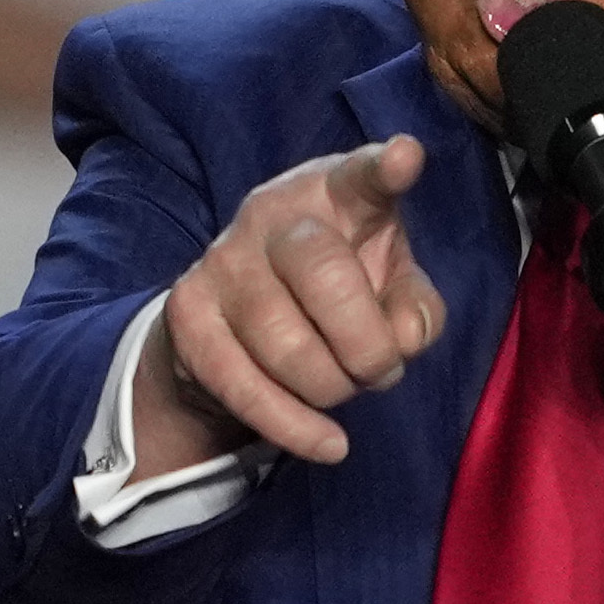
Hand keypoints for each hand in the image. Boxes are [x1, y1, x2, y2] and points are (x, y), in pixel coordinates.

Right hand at [134, 136, 448, 471]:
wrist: (242, 316)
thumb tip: (404, 336)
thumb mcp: (390, 288)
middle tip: (381, 371)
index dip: (383, 170)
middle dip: (366, 346)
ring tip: (344, 388)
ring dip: (332, 389)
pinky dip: (295, 428)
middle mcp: (272, 213)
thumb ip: (415, 308)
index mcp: (335, 193)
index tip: (405, 159)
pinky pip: (244, 386)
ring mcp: (223, 261)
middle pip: (325, 276)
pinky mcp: (188, 314)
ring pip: (286, 344)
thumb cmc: (340, 289)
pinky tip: (329, 443)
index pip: (361, 176)